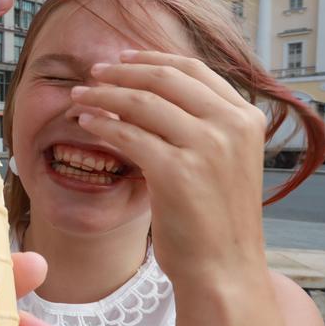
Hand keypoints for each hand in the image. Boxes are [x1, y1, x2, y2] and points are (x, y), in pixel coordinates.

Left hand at [69, 50, 268, 284]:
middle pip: (164, 78)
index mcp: (246, 117)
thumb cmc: (213, 218)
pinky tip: (85, 123)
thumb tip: (145, 89)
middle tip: (93, 72)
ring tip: (78, 96)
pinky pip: (127, 135)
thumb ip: (198, 124)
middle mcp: (231, 125)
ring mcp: (207, 147)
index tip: (123, 57)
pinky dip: (101, 124)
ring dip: (103, 94)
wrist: (223, 268)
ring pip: (141, 102)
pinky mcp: (177, 171)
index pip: (193, 69)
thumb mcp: (219, 159)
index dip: (152, 58)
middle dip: (122, 70)